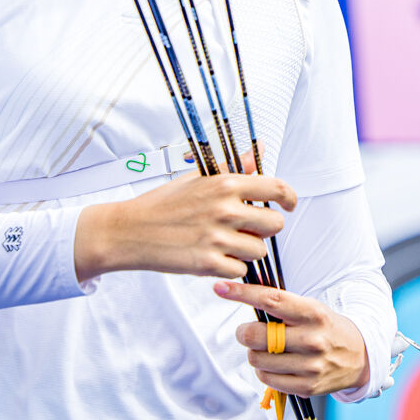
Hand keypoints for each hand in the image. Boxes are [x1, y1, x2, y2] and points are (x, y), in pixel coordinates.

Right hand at [74, 171, 295, 281]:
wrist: (131, 231)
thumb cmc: (163, 203)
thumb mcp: (197, 178)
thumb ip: (233, 167)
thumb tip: (258, 149)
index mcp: (224, 184)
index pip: (276, 188)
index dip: (289, 198)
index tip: (288, 205)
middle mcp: (225, 209)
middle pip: (274, 225)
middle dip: (264, 229)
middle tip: (246, 228)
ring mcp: (217, 237)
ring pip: (258, 250)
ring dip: (246, 250)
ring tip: (223, 243)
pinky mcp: (209, 263)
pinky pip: (240, 270)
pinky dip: (230, 267)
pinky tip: (212, 256)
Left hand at [215, 278, 370, 396]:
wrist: (359, 356)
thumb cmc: (325, 328)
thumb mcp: (310, 309)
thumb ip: (281, 306)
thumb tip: (243, 295)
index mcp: (313, 313)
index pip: (270, 300)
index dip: (242, 294)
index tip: (220, 288)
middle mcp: (312, 339)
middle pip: (256, 335)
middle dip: (244, 332)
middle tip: (248, 332)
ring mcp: (310, 366)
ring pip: (257, 360)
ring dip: (254, 354)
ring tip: (267, 350)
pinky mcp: (307, 387)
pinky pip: (266, 379)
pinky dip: (263, 371)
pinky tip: (274, 365)